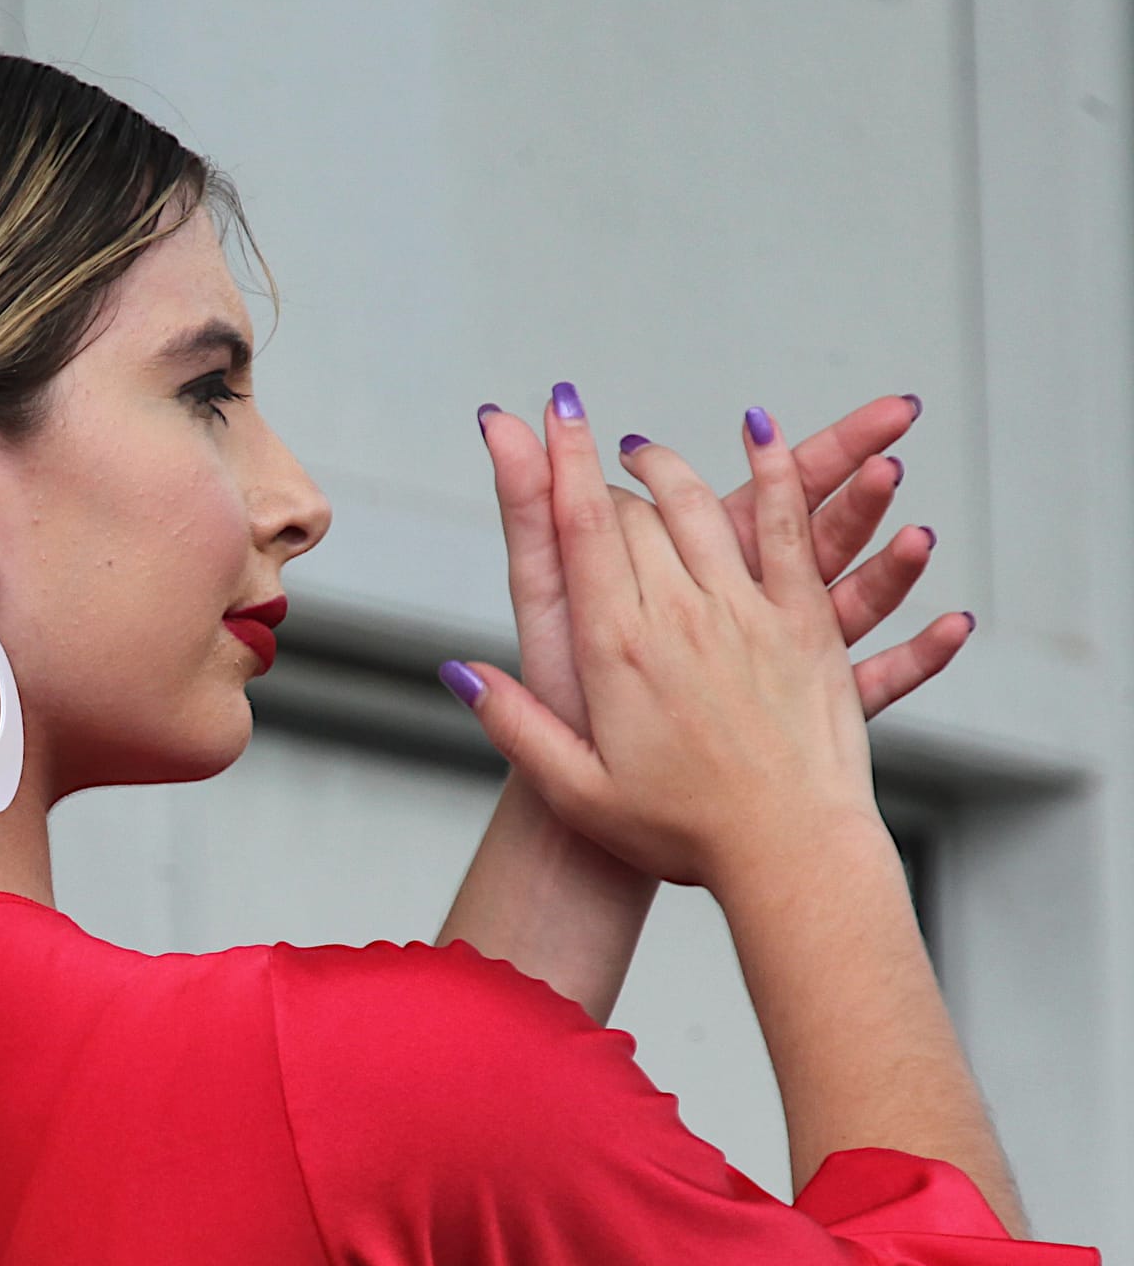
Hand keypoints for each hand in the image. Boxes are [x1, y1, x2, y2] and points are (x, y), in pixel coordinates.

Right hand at [449, 397, 880, 886]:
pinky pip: (790, 527)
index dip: (562, 464)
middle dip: (604, 476)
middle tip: (587, 465)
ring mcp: (749, 613)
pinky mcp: (806, 622)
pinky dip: (776, 472)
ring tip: (646, 454)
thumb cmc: (683, 834)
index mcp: (619, 652)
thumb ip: (515, 725)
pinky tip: (764, 436)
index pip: (582, 532)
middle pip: (637, 514)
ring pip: (705, 508)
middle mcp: (682, 618)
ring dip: (673, 467)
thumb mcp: (578, 790)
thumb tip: (460, 672)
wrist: (791, 853)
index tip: (552, 412)